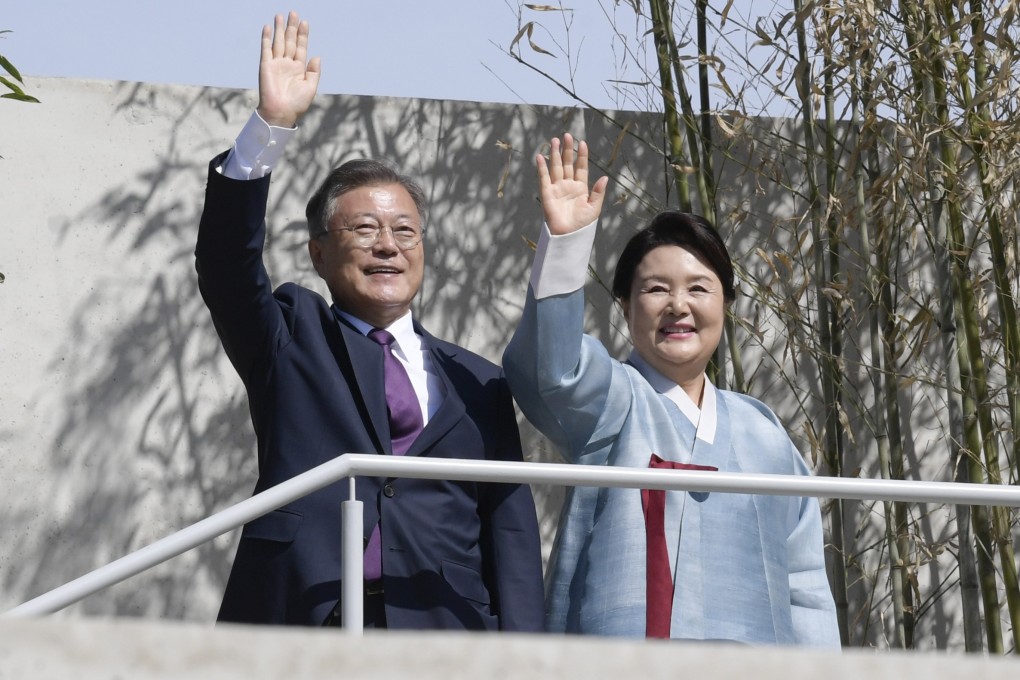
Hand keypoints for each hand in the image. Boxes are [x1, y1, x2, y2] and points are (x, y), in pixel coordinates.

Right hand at [257, 12, 320, 127]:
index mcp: (299, 68)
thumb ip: (314, 72)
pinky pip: (266, 49)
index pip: (301, 47)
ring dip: (279, 29)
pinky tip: (268, 27)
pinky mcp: (266, 66)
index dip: (303, 35)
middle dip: (292, 27)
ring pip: (278, 42)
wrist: (281, 112)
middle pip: (289, 41)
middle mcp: (287, 64)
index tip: (305, 22)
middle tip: (293, 13)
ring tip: (280, 16)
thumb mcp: (310, 87)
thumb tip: (317, 56)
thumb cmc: (297, 103)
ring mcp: (276, 64)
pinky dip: (266, 38)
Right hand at [536, 134, 607, 234]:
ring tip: (554, 140)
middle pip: (567, 164)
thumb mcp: (594, 208)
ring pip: (556, 167)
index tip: (582, 143)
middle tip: (567, 135)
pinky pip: (544, 178)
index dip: (581, 156)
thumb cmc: (582, 225)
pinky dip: (542, 167)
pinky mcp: (547, 194)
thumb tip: (605, 178)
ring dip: (555, 154)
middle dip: (567, 150)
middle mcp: (568, 186)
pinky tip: (541, 156)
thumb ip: (598, 192)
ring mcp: (557, 189)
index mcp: (581, 188)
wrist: (568, 236)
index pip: (581, 168)